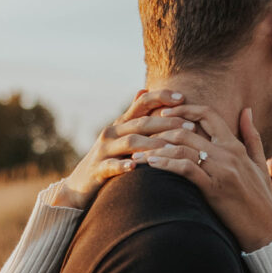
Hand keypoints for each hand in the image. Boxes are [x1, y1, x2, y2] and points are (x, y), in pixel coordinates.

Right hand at [52, 89, 192, 209]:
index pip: (142, 103)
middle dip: (167, 124)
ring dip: (152, 145)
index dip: (161, 97)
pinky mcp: (98, 169)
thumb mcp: (121, 135)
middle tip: (189, 128)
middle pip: (142, 123)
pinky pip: (111, 166)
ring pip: (130, 143)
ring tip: (171, 148)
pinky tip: (135, 166)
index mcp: (122, 123)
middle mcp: (112, 132)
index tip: (183, 97)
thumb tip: (143, 90)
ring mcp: (104, 150)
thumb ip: (134, 115)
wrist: (82, 183)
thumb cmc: (110, 157)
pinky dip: (123, 166)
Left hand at [140, 104, 271, 252]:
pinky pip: (185, 169)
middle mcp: (228, 154)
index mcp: (236, 146)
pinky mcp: (214, 189)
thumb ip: (252, 136)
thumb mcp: (260, 164)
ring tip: (139, 153)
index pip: (208, 114)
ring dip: (157, 149)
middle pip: (187, 131)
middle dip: (160, 131)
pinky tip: (152, 165)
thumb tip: (246, 110)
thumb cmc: (262, 201)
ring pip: (182, 148)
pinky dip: (166, 164)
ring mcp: (221, 171)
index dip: (184, 110)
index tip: (165, 113)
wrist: (267, 231)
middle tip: (142, 135)